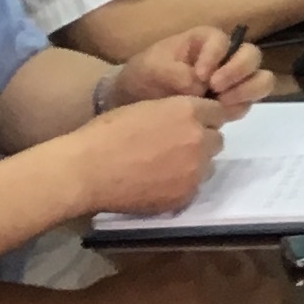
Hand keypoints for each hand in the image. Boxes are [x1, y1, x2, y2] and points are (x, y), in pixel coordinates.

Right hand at [68, 94, 228, 218]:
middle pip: (216, 140)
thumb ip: (174, 112)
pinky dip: (181, 186)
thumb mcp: (145, 108)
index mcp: (188, 111)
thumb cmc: (106, 133)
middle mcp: (198, 139)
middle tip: (176, 148)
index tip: (191, 125)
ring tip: (165, 168)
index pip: (218, 112)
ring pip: (208, 166)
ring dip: (194, 164)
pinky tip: (157, 184)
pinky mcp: (185, 195)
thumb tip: (187, 119)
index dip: (204, 118)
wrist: (86, 170)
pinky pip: (193, 188)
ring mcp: (194, 170)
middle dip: (201, 141)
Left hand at [110, 26, 264, 117]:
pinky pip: (249, 102)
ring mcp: (233, 80)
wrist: (137, 101)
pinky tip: (220, 114)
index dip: (215, 57)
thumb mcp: (151, 68)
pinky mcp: (233, 101)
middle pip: (251, 56)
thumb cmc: (144, 75)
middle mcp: (225, 57)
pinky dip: (240, 106)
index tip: (199, 74)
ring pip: (260, 79)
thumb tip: (199, 88)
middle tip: (215, 88)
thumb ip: (174, 73)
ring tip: (223, 102)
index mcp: (206, 40)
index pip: (222, 42)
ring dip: (247, 90)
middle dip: (237, 72)